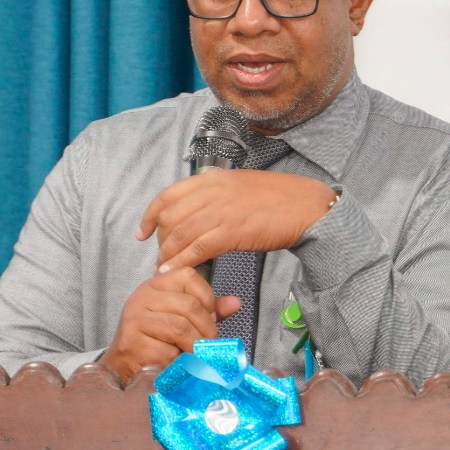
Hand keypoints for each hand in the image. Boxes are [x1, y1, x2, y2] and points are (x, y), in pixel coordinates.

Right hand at [99, 267, 240, 381]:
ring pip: (180, 328)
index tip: (209, 316)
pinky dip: (177, 361)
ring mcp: (135, 318)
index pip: (189, 276)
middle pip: (189, 305)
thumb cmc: (156, 341)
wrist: (124, 366)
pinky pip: (168, 351)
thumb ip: (208, 310)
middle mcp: (142, 297)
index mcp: (156, 285)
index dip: (207, 297)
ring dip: (194, 346)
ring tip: (194, 355)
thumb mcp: (183, 319)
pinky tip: (174, 364)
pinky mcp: (132, 342)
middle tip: (207, 344)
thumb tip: (236, 303)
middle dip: (206, 329)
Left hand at [140, 169, 337, 274]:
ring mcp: (222, 210)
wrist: (306, 206)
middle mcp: (213, 190)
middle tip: (161, 257)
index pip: (168, 194)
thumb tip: (198, 214)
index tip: (143, 232)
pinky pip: (198, 248)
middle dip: (160, 240)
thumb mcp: (240, 187)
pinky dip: (182, 261)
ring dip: (168, 255)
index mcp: (213, 178)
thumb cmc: (279, 199)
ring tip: (163, 270)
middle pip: (171, 216)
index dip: (150, 215)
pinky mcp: (233, 230)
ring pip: (181, 234)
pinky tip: (173, 271)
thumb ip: (217, 196)